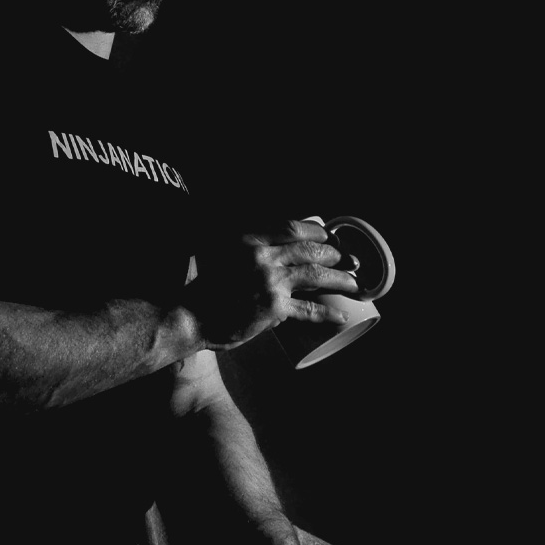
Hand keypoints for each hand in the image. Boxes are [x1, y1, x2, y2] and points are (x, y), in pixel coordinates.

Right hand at [182, 219, 359, 350]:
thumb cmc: (203, 288)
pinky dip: (328, 313)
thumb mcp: (222, 253)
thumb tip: (270, 248)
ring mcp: (269, 282)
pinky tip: (340, 315)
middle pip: (311, 249)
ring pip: (316, 276)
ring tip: (355, 284)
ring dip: (341, 279)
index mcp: (249, 238)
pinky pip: (309, 310)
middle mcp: (262, 256)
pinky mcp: (273, 309)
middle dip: (336, 254)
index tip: (330, 236)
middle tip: (351, 261)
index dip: (318, 230)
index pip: (292, 226)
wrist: (188, 317)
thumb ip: (245, 247)